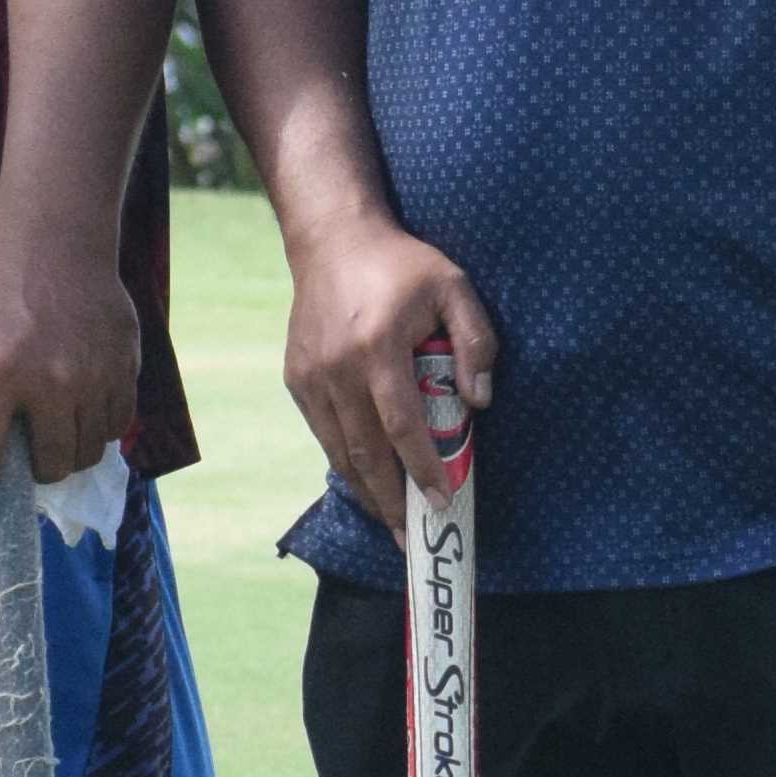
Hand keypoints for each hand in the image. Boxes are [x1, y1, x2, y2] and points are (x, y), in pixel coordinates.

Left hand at [0, 231, 139, 548]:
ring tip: (53, 413)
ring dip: (67, 449)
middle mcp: (51, 380)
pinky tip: (80, 398)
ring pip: (87, 452)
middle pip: (49, 466)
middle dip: (36, 469)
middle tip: (27, 441)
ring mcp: (94, 375)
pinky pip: (116, 427)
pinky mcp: (126, 367)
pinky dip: (96, 428)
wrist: (56, 244)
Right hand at [273, 221, 496, 535]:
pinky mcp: (297, 378)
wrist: (333, 240)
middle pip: (364, 453)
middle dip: (390, 500)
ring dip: (366, 489)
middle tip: (412, 535)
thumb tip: (478, 402)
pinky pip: (323, 432)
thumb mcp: (455, 289)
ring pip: (338, 450)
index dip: (423, 469)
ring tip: (391, 519)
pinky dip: (346, 459)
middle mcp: (337, 369)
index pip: (402, 426)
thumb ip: (476, 343)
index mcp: (377, 348)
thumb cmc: (403, 265)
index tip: (442, 500)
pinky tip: (368, 476)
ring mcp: (310, 377)